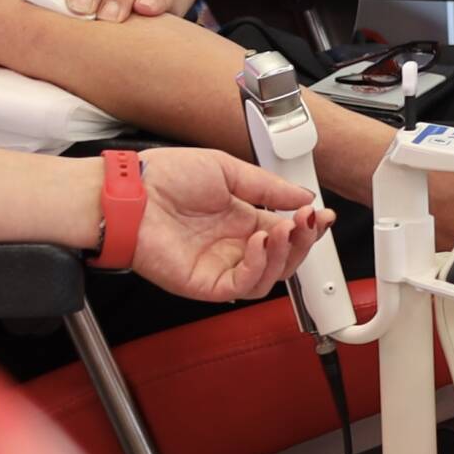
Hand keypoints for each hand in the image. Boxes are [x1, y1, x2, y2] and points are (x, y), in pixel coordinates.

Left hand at [131, 149, 334, 302]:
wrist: (131, 193)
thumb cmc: (165, 177)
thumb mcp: (227, 169)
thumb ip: (267, 187)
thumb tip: (302, 196)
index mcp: (241, 219)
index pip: (285, 232)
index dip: (307, 227)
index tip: (322, 215)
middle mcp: (232, 245)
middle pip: (283, 258)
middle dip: (304, 242)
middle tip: (311, 222)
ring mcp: (219, 265)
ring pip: (268, 277)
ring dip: (286, 254)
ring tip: (288, 228)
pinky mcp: (203, 283)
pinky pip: (241, 284)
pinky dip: (259, 266)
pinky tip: (261, 242)